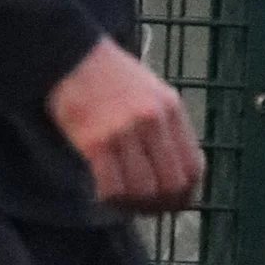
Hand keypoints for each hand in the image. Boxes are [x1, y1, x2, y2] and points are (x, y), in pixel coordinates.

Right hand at [46, 39, 205, 211]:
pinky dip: (110, 199)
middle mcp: (152, 120)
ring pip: (143, 191)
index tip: (174, 203)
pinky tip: (104, 195)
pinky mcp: (95, 141)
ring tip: (123, 203)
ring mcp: (124, 131)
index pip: (193, 167)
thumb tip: (176, 173)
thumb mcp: (151, 92)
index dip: (186, 194)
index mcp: (170, 108)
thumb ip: (166, 128)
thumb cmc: (110, 76)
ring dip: (134, 205)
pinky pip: (111, 187)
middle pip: (171, 184)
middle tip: (146, 209)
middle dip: (161, 205)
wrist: (71, 55)